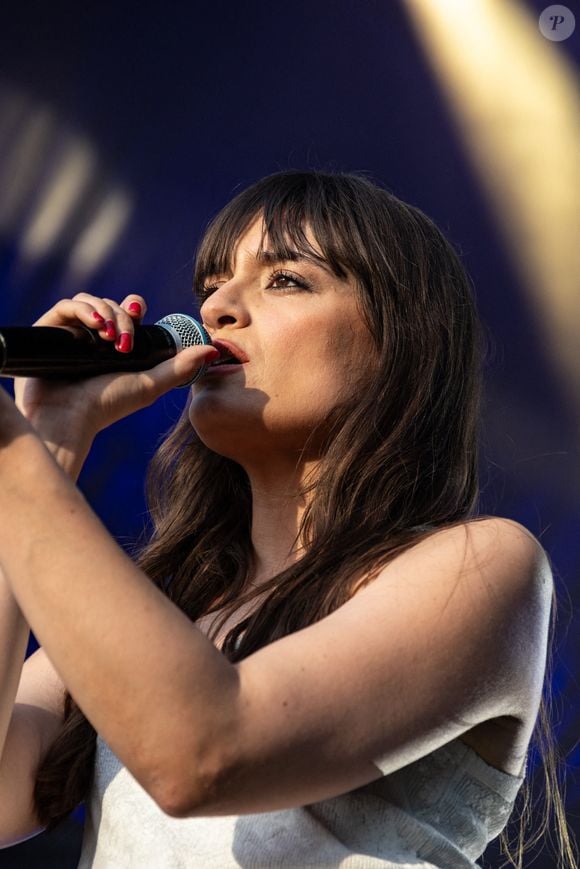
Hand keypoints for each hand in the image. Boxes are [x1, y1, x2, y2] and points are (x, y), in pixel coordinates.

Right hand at [13, 293, 218, 441]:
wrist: (69, 417)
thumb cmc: (108, 405)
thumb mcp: (150, 384)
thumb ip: (180, 367)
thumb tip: (213, 348)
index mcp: (114, 347)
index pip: (125, 314)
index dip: (133, 308)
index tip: (138, 313)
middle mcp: (91, 339)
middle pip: (109, 306)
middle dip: (120, 315)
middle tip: (123, 340)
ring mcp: (69, 335)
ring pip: (88, 302)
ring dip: (103, 311)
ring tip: (107, 336)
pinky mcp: (48, 332)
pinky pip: (65, 306)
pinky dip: (81, 309)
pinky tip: (92, 325)